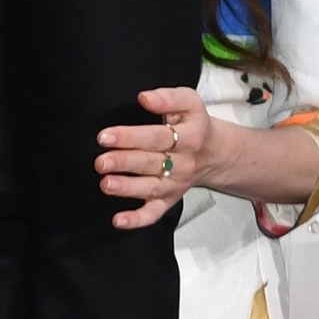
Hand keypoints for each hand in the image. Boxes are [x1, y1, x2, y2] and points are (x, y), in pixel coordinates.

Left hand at [96, 84, 315, 226]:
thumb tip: (145, 98)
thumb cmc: (194, 124)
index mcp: (189, 136)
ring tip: (106, 184)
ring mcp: (175, 183)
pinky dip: (137, 219)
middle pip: (150, 162)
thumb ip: (168, 98)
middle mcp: (182, 162)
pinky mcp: (169, 199)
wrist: (218, 153)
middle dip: (124, 162)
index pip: (158, 137)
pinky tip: (118, 220)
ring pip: (150, 188)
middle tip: (101, 162)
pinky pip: (155, 212)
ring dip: (127, 188)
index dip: (130, 137)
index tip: (104, 136)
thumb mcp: (190, 103)